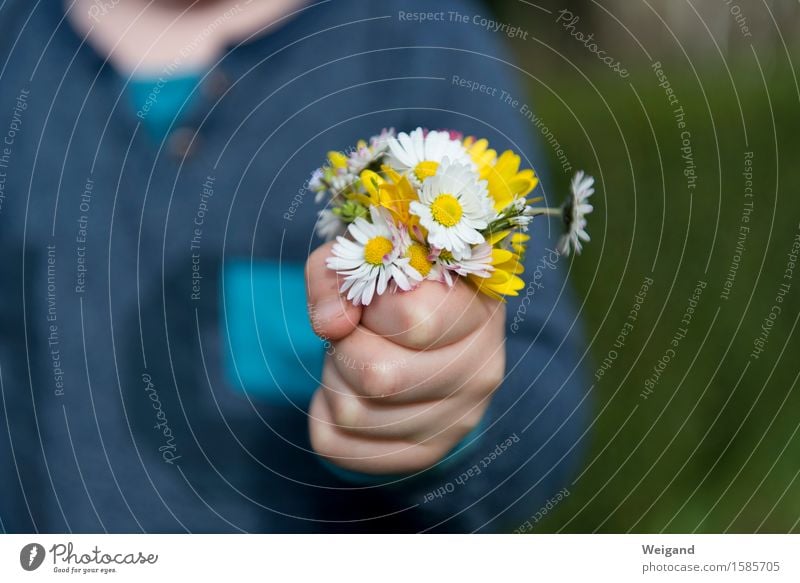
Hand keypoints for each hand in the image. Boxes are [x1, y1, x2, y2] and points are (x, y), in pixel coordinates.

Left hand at [305, 241, 506, 474]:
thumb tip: (332, 325)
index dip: (371, 306)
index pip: (413, 320)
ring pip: (353, 415)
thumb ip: (339, 274)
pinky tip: (348, 389)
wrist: (425, 326)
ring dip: (333, 379)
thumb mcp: (364, 254)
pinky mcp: (426, 453)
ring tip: (354, 357)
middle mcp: (482, 370)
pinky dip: (323, 414)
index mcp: (479, 310)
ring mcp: (458, 420)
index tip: (374, 298)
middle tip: (356, 332)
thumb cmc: (396, 284)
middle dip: (346, 347)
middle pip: (379, 377)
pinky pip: (339, 449)